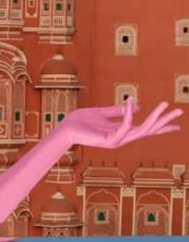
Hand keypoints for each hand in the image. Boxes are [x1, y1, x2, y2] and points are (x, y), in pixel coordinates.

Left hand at [58, 97, 180, 148]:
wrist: (64, 129)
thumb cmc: (80, 122)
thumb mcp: (101, 113)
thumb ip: (117, 110)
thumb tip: (137, 105)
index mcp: (121, 132)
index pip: (145, 129)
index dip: (161, 126)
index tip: (177, 124)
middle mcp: (122, 138)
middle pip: (149, 130)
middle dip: (164, 121)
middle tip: (181, 111)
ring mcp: (117, 140)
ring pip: (142, 129)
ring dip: (155, 117)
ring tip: (165, 104)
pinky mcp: (110, 140)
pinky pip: (124, 125)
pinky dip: (128, 113)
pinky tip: (131, 101)